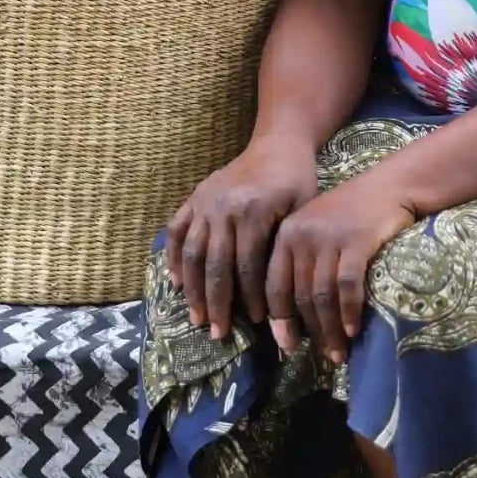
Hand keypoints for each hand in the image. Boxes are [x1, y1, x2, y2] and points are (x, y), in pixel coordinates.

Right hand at [166, 136, 318, 341]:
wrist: (278, 144)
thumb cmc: (297, 181)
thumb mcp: (303, 210)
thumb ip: (287, 248)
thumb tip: (282, 296)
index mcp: (253, 211)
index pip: (247, 265)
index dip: (251, 296)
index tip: (258, 322)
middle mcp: (223, 207)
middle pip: (215, 264)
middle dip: (216, 303)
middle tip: (217, 333)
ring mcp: (205, 201)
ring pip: (192, 252)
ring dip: (192, 289)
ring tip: (196, 318)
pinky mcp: (195, 197)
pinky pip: (177, 229)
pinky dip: (174, 256)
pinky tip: (175, 281)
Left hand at [265, 175, 415, 365]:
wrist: (388, 186)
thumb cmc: (351, 214)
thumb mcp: (317, 233)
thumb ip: (302, 266)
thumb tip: (291, 320)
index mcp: (286, 234)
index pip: (275, 286)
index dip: (280, 320)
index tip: (287, 346)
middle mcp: (301, 235)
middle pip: (300, 295)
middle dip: (310, 332)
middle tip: (321, 356)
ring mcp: (328, 238)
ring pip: (323, 295)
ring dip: (330, 330)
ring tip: (338, 353)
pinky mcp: (356, 240)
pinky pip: (347, 286)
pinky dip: (349, 312)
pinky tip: (353, 330)